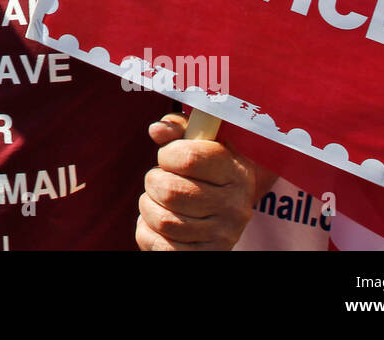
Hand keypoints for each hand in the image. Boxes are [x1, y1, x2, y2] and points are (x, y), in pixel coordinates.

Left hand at [136, 112, 259, 250]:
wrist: (226, 207)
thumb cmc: (205, 167)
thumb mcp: (199, 141)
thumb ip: (178, 128)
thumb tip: (157, 130)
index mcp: (235, 171)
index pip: (188, 159)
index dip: (167, 155)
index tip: (168, 156)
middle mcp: (234, 206)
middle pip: (171, 192)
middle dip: (153, 181)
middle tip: (159, 179)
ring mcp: (223, 235)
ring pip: (164, 221)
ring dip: (148, 207)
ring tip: (158, 200)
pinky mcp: (208, 255)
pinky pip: (162, 248)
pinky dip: (148, 233)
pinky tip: (156, 224)